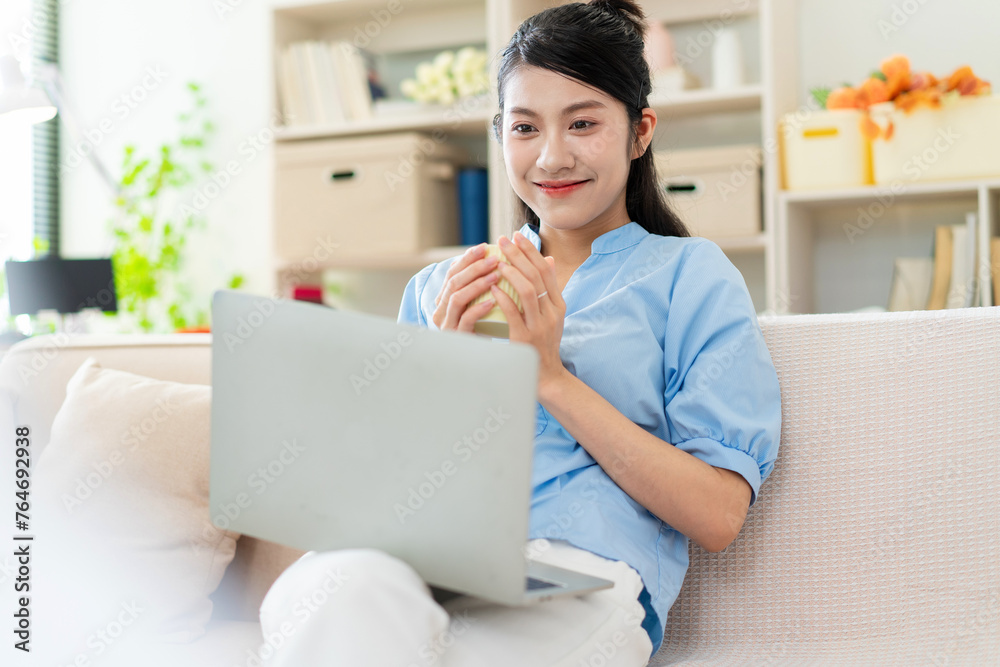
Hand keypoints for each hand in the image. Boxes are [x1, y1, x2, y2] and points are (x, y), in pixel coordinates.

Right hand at [431, 243, 501, 332]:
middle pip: (454, 282)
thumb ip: (480, 286)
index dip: (467, 259)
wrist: (478, 360)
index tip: (485, 247)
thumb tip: (498, 258)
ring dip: (477, 284)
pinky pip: (465, 320)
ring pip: (456, 298)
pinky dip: (477, 309)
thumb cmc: (480, 329)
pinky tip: (492, 302)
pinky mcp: (457, 337)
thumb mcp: (477, 305)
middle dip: (474, 268)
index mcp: (444, 299)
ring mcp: (447, 324)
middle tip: (495, 258)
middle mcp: (441, 310)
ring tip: (496, 275)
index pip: (453, 273)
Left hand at [490, 232, 567, 390]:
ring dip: (512, 273)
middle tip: (503, 240)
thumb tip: (549, 260)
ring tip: (498, 261)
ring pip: (528, 291)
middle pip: (537, 276)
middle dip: (519, 255)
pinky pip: (514, 313)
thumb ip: (550, 289)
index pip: (546, 270)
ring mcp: (539, 325)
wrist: (547, 376)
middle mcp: (552, 313)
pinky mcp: (525, 338)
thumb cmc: (545, 343)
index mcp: (558, 304)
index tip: (517, 236)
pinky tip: (492, 286)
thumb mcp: (553, 315)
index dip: (531, 252)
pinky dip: (503, 297)